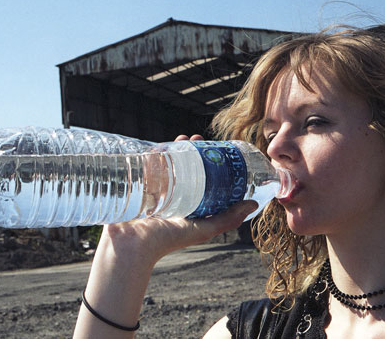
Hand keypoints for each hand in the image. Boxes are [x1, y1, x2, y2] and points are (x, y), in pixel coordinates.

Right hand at [102, 133, 250, 264]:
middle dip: (190, 150)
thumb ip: (227, 219)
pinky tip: (160, 144)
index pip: (200, 178)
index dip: (208, 163)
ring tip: (181, 138)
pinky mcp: (136, 185)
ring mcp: (152, 189)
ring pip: (165, 162)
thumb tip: (254, 204)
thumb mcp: (203, 229)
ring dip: (173, 147)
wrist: (130, 246)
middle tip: (196, 138)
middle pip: (182, 166)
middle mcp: (170, 196)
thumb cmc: (166, 241)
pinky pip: (146, 164)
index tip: (215, 148)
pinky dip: (153, 152)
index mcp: (186, 205)